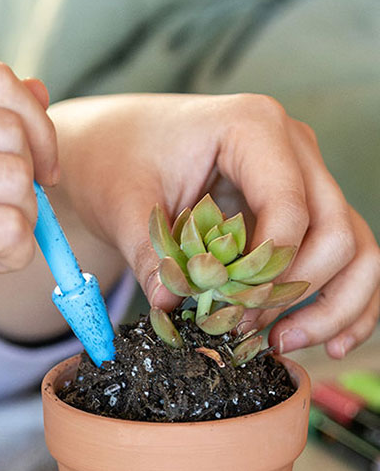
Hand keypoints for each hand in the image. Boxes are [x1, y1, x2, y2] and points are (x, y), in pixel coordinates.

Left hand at [49, 93, 379, 357]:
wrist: (117, 143)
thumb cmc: (120, 158)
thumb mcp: (121, 201)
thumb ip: (147, 250)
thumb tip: (168, 303)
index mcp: (253, 126)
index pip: (288, 206)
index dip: (266, 267)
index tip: (227, 306)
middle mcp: (295, 147)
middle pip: (334, 230)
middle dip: (296, 290)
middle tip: (243, 328)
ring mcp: (306, 176)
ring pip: (353, 247)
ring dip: (330, 305)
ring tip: (282, 344)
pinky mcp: (305, 207)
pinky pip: (346, 255)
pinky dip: (345, 301)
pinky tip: (331, 345)